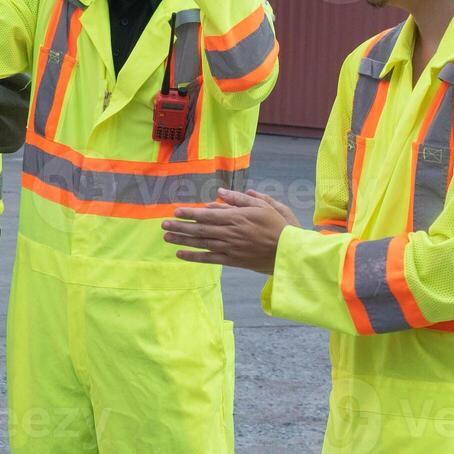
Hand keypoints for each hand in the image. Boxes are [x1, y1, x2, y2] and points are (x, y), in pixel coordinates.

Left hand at [162, 188, 299, 273]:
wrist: (290, 253)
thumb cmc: (280, 225)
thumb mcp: (265, 205)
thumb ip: (241, 198)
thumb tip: (220, 192)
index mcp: (237, 217)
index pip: (207, 215)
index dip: (189, 214)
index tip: (175, 212)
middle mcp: (230, 233)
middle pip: (200, 230)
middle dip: (180, 227)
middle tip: (163, 225)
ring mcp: (231, 248)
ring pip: (202, 244)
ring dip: (182, 240)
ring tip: (166, 237)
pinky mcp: (233, 261)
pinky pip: (210, 259)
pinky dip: (194, 256)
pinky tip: (181, 254)